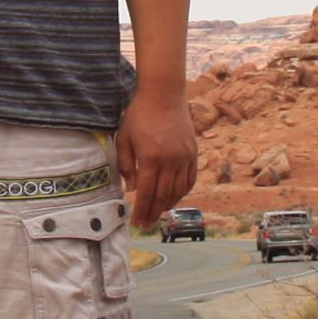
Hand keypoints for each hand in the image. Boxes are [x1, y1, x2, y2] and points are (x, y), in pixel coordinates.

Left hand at [115, 86, 197, 226]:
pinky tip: (174, 198)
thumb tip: (131, 189)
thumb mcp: (124, 138)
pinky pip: (190, 179)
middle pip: (163, 196)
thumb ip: (126, 165)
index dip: (141, 211)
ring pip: (178, 190)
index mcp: (150, 158)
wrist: (164, 94)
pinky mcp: (193, 153)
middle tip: (147, 224)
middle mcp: (170, 160)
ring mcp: (184, 157)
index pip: (146, 193)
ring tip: (158, 214)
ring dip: (168, 205)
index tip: (137, 223)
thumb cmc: (139, 115)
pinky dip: (182, 192)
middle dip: (153, 213)